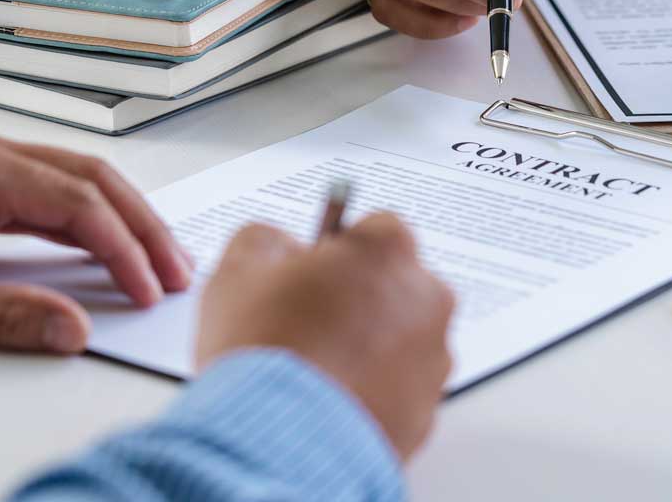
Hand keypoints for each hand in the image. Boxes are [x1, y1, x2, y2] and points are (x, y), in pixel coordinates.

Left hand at [0, 128, 190, 352]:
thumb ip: (6, 315)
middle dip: (139, 224)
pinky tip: (98, 246)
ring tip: (152, 258)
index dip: (123, 246)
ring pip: (71, 180)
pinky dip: (80, 220)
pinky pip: (43, 193)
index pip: (77, 200)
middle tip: (174, 268)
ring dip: (116, 218)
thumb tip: (71, 328)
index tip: (149, 286)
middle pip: (89, 178)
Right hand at [195, 214, 453, 459]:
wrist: (274, 440)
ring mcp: (432, 359)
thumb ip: (267, 241)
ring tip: (318, 369)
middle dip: (361, 299)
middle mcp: (426, 298)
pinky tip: (332, 400)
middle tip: (311, 324)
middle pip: (395, 285)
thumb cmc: (263, 349)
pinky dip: (375, 392)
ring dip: (371, 347)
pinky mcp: (427, 411)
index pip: (374, 231)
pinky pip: (401, 390)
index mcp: (388, 250)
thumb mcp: (238, 270)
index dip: (338, 252)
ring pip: (403, 339)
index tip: (313, 274)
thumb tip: (282, 249)